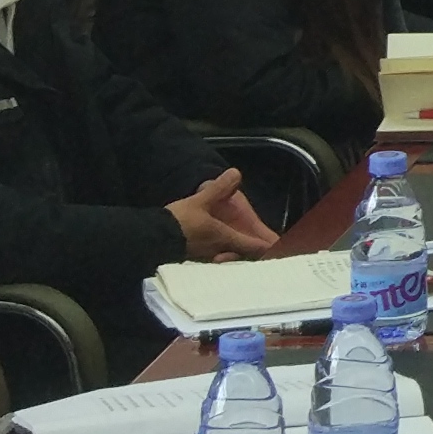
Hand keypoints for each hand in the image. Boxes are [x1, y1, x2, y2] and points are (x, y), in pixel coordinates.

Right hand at [168, 174, 283, 259]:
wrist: (152, 239)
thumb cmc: (178, 222)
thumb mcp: (200, 201)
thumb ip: (219, 188)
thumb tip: (235, 173)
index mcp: (225, 237)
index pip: (254, 246)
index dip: (269, 248)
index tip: (281, 249)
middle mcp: (220, 251)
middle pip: (244, 257)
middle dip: (256, 255)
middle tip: (268, 252)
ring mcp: (207, 258)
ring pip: (230, 259)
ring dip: (239, 256)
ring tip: (246, 253)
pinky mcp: (194, 260)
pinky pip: (215, 260)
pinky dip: (222, 256)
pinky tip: (219, 253)